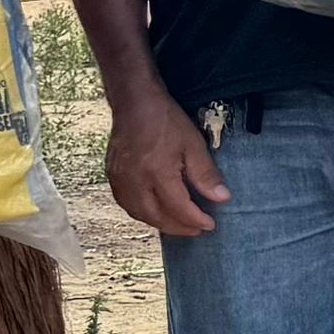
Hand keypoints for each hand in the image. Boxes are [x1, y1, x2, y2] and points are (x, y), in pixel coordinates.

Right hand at [109, 92, 229, 236]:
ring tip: (179, 224)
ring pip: (138, 213)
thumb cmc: (166, 121)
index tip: (210, 225)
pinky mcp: (112, 175)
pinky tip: (155, 212)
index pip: (178, 207)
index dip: (195, 220)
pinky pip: (126, 203)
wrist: (134, 103)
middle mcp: (134, 180)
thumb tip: (222, 198)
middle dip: (178, 227)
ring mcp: (120, 179)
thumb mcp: (193, 144)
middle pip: (156, 216)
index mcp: (157, 172)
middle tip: (197, 230)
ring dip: (159, 223)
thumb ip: (206, 174)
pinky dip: (142, 213)